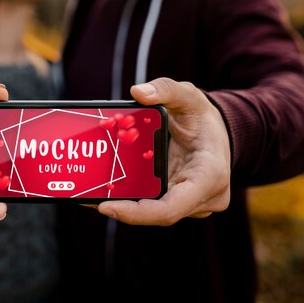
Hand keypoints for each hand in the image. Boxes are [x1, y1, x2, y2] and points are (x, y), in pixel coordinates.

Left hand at [97, 78, 230, 224]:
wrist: (218, 133)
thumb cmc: (204, 117)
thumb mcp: (189, 96)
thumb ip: (165, 89)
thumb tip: (138, 92)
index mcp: (210, 175)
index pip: (171, 207)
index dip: (138, 213)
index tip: (106, 207)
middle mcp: (205, 197)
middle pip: (156, 213)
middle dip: (121, 208)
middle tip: (84, 195)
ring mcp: (193, 204)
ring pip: (153, 211)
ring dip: (122, 205)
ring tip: (87, 193)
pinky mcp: (180, 203)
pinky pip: (153, 206)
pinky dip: (129, 200)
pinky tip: (102, 191)